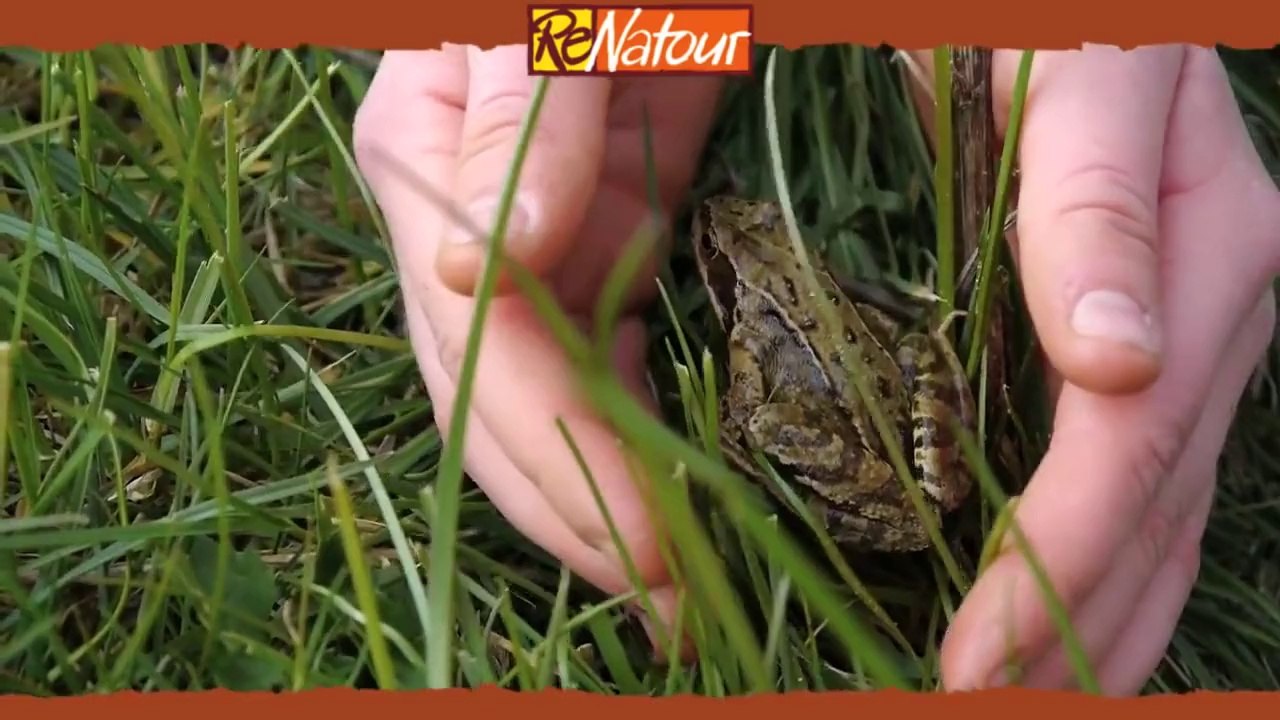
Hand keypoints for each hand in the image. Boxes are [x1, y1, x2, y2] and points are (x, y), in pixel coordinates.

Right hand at [352, 46, 721, 638]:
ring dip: (603, 499)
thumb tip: (498, 268)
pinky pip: (600, 355)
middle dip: (579, 511)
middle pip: (496, 402)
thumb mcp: (539, 8)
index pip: (484, 348)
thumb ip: (521, 112)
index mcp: (426, 172)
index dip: (560, 453)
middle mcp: (461, 227)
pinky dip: (634, 432)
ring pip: (543, 402)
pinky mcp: (598, 234)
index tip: (646, 543)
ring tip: (674, 591)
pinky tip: (674, 497)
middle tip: (673, 609)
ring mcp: (527, 240)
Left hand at [907, 45, 1279, 693]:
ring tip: (1025, 707)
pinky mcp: (1154, 343)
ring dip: (1097, 631)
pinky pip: (1147, 481)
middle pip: (1155, 511)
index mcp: (1211, 254)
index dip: (1050, 566)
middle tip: (970, 714)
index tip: (967, 664)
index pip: (1128, 452)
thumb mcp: (1083, 72)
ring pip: (1165, 519)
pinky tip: (1067, 635)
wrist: (1086, 4)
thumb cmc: (1062, 14)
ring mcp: (1190, 335)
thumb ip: (1094, 200)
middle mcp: (1212, 314)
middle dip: (1070, 631)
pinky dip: (1105, 570)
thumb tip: (1115, 365)